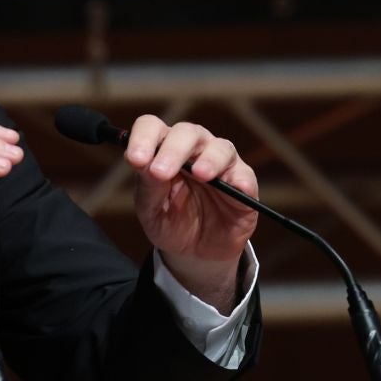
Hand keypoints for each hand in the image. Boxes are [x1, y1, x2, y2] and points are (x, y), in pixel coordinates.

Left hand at [125, 115, 258, 310]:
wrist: (196, 252)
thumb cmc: (171, 223)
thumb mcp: (152, 210)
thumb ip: (147, 187)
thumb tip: (142, 163)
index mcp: (164, 150)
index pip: (152, 128)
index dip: (143, 138)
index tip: (135, 159)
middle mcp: (194, 149)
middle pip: (187, 132)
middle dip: (173, 150)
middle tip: (161, 172)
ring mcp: (221, 163)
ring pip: (220, 147)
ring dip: (209, 159)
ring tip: (200, 175)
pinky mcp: (243, 183)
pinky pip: (245, 176)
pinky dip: (241, 180)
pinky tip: (236, 187)